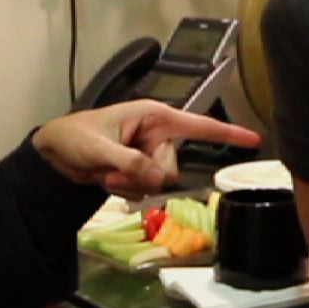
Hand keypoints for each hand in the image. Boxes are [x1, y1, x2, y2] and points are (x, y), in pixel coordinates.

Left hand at [31, 100, 260, 197]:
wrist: (53, 155)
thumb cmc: (74, 139)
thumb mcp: (100, 149)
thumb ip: (131, 162)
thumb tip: (159, 178)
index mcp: (153, 117)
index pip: (197, 125)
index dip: (227, 132)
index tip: (255, 139)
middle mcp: (156, 134)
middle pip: (172, 166)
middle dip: (144, 173)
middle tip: (114, 168)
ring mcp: (148, 154)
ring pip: (159, 182)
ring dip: (131, 184)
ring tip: (106, 173)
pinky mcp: (139, 172)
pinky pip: (146, 191)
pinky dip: (126, 190)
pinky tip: (107, 180)